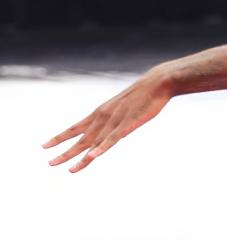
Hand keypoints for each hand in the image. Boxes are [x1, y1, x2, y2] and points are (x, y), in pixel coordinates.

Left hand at [43, 68, 172, 172]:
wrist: (157, 82)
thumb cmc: (141, 94)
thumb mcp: (121, 106)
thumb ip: (113, 117)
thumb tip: (108, 127)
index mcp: (101, 112)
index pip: (75, 127)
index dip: (60, 136)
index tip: (44, 145)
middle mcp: (103, 117)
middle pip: (81, 138)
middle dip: (65, 153)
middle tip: (49, 163)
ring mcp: (114, 122)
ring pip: (94, 142)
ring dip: (80, 157)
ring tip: (68, 169)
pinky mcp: (127, 125)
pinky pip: (112, 140)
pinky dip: (101, 148)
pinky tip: (92, 156)